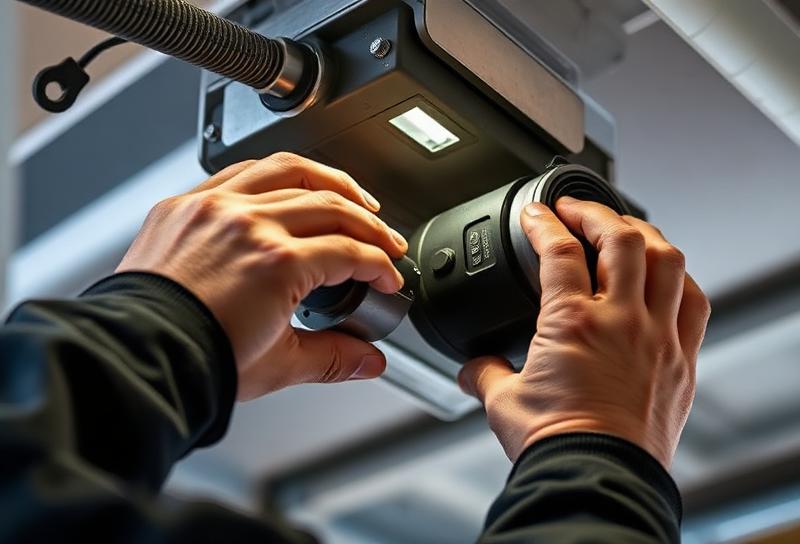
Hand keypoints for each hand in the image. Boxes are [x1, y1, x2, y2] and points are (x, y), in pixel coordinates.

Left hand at [117, 153, 407, 399]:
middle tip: (385, 242)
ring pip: (291, 172)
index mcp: (276, 265)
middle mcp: (248, 225)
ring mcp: (215, 208)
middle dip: (371, 226)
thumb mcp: (277, 365)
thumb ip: (333, 358)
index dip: (380, 266)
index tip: (388, 277)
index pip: (350, 253)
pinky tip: (291, 183)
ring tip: (354, 198)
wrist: (134, 358)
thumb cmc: (193, 361)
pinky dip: (277, 173)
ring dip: (332, 182)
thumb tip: (368, 360)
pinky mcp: (187, 204)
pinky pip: (243, 170)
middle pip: (332, 207)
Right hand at [458, 196, 709, 466]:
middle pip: (620, 239)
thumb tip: (471, 367)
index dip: (543, 222)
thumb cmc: (555, 442)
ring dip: (644, 235)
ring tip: (625, 229)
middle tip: (577, 210)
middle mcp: (621, 321)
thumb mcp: (504, 401)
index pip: (558, 251)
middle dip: (596, 213)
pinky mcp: (682, 360)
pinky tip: (667, 275)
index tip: (535, 213)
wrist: (597, 477)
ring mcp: (658, 338)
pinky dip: (679, 278)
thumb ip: (484, 373)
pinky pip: (694, 302)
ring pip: (666, 261)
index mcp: (572, 324)